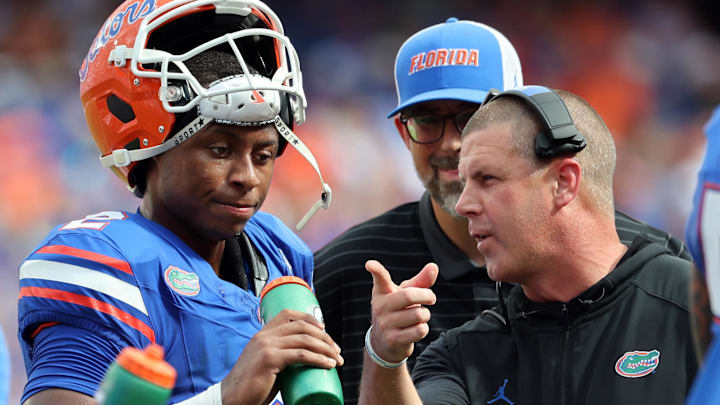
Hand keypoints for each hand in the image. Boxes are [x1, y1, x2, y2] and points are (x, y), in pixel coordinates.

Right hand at [221, 309, 342, 404]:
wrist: (232, 398)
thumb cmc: (251, 385)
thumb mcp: (266, 362)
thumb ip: (280, 354)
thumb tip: (304, 357)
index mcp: (262, 334)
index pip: (288, 314)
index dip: (310, 319)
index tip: (324, 331)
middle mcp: (264, 335)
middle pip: (302, 326)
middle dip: (324, 337)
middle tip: (336, 351)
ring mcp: (266, 346)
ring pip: (305, 339)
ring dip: (326, 349)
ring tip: (337, 360)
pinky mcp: (269, 359)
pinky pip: (301, 355)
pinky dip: (318, 359)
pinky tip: (328, 364)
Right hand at [365, 260, 437, 363]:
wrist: (385, 343)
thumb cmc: (398, 312)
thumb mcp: (406, 295)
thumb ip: (420, 281)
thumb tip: (434, 266)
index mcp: (382, 292)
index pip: (379, 279)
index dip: (376, 270)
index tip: (370, 264)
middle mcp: (380, 306)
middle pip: (409, 296)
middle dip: (427, 296)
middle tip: (431, 298)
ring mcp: (385, 324)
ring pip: (419, 314)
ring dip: (426, 315)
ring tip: (419, 317)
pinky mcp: (392, 339)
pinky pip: (420, 330)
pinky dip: (424, 329)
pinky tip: (415, 329)